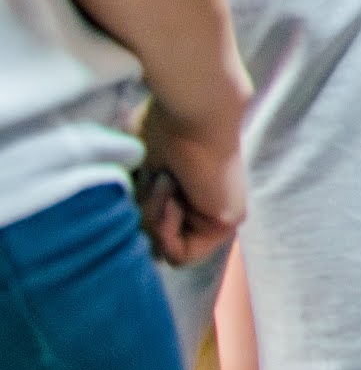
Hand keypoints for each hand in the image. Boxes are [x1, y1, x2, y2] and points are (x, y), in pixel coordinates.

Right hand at [135, 101, 244, 266]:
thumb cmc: (164, 131)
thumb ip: (137, 203)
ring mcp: (219, 217)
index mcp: (188, 195)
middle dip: (145, 218)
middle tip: (156, 184)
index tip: (143, 187)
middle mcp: (207, 208)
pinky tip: (174, 202)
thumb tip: (122, 230)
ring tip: (165, 186)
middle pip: (156, 245)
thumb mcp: (138, 176)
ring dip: (154, 221)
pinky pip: (181, 255)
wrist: (194, 114)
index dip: (137, 219)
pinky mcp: (228, 222)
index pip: (151, 233)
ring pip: (165, 252)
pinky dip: (166, 232)